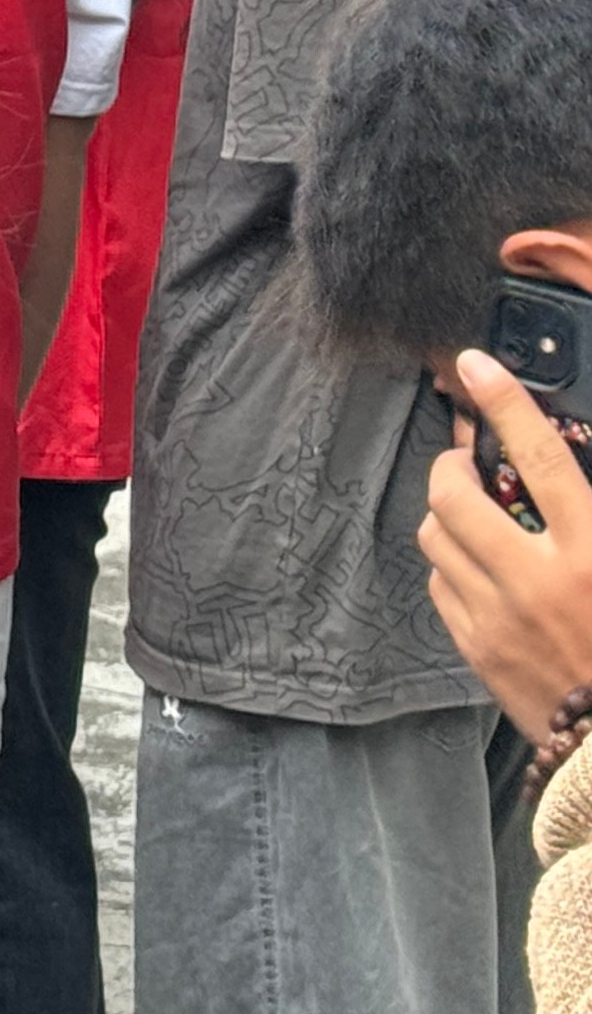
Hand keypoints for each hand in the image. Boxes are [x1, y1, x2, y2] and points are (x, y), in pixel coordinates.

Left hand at [422, 349, 591, 738]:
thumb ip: (590, 516)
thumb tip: (563, 471)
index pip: (543, 460)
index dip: (507, 405)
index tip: (477, 365)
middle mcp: (538, 580)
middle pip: (457, 494)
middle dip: (453, 467)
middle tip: (468, 463)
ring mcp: (498, 616)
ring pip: (437, 536)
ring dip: (450, 517)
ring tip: (479, 518)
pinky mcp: (475, 647)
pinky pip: (440, 584)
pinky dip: (452, 566)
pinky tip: (482, 570)